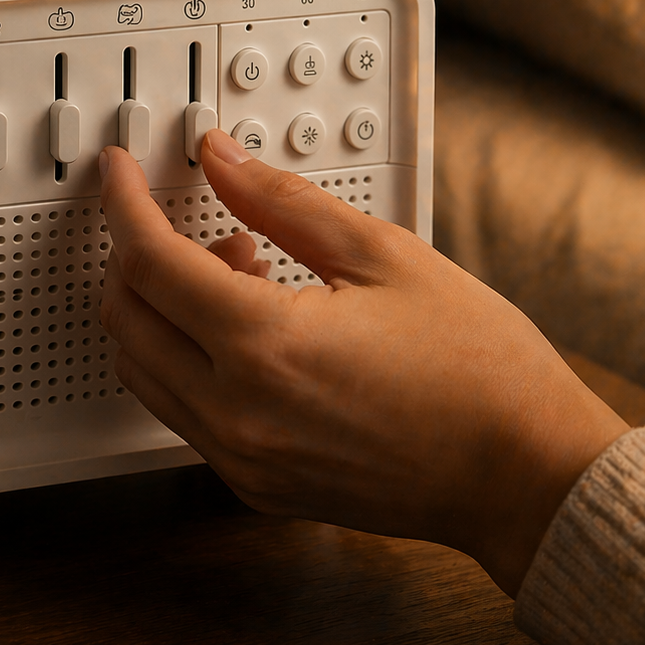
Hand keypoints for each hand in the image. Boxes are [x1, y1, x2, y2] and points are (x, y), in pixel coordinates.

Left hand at [98, 129, 627, 595]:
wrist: (523, 476)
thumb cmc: (477, 371)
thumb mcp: (382, 255)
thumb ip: (281, 201)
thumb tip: (219, 159)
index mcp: (264, 348)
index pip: (148, 261)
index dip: (124, 204)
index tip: (120, 173)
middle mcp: (237, 414)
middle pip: (125, 317)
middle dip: (132, 255)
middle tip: (180, 217)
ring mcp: (240, 458)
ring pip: (141, 369)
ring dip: (157, 309)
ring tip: (235, 269)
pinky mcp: (253, 485)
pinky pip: (178, 411)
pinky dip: (184, 358)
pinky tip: (244, 330)